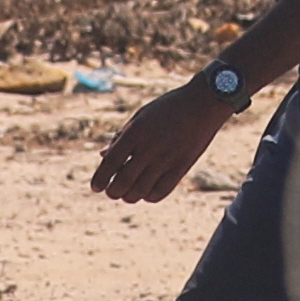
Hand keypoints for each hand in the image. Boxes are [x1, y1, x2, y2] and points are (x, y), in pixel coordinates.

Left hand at [92, 81, 236, 205]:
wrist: (203, 103)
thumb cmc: (167, 108)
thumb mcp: (140, 116)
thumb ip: (121, 136)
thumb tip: (102, 155)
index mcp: (135, 132)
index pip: (110, 163)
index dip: (99, 179)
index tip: (96, 187)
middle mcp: (149, 148)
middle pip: (122, 182)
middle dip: (112, 192)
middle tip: (111, 191)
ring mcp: (166, 159)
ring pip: (140, 191)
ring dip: (129, 196)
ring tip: (127, 194)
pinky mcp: (182, 167)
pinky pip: (161, 191)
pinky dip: (149, 196)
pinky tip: (146, 192)